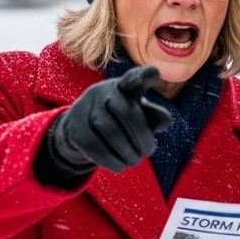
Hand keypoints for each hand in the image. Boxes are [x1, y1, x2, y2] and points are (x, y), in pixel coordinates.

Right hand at [47, 65, 172, 172]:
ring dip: (126, 150)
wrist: (82, 129)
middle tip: (148, 152)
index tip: (154, 72)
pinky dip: (110, 159)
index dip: (143, 76)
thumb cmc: (121, 120)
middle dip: (141, 134)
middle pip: (126, 111)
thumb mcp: (140, 116)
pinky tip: (119, 167)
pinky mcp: (74, 126)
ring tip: (134, 161)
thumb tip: (165, 120)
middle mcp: (104, 91)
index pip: (134, 78)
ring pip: (109, 129)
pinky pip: (93, 145)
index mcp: (125, 86)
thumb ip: (154, 116)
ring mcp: (86, 106)